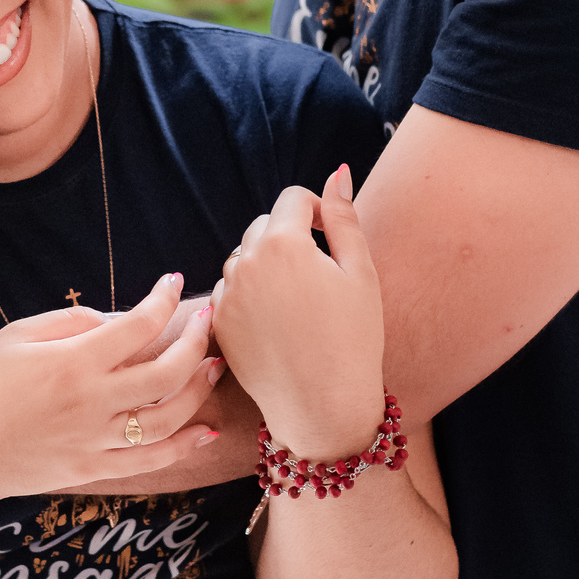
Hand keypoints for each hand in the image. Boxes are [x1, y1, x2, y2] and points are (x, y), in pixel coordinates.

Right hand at [0, 272, 223, 500]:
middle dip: (196, 342)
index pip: (138, 325)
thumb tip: (116, 319)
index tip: (171, 282)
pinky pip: (152, 461)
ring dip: (200, 390)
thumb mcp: (16, 336)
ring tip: (215, 366)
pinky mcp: (93, 470)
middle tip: (208, 321)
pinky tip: (207, 429)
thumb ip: (70, 321)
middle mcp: (92, 402)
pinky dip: (185, 446)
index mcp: (73, 363)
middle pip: (167, 372)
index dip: (162, 300)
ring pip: (169, 419)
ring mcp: (95, 441)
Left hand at [210, 166, 385, 461]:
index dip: (316, 211)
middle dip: (289, 237)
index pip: (293, 199)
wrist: (323, 406)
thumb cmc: (352, 339)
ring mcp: (227, 294)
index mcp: (284, 243)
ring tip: (298, 301)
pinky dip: (249, 294)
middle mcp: (246, 263)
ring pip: (243, 257)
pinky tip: (276, 321)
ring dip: (265, 265)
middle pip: (264, 226)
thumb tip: (336, 172)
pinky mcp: (218, 323)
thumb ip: (343, 218)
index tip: (331, 238)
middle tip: (319, 275)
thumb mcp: (360, 273)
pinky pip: (229, 290)